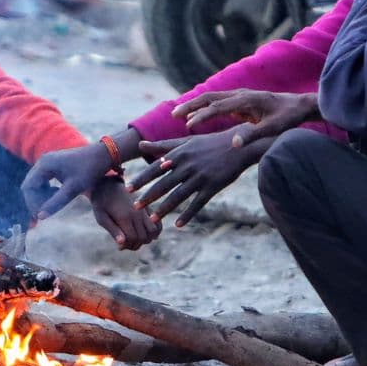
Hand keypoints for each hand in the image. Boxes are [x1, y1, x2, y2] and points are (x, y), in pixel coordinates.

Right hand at [21, 143, 113, 219]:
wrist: (103, 155)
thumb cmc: (90, 170)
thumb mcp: (73, 189)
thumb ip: (55, 203)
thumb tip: (39, 217)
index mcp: (45, 165)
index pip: (28, 187)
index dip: (32, 203)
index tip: (40, 216)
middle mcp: (43, 161)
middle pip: (30, 185)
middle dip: (35, 201)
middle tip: (44, 214)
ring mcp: (48, 162)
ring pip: (36, 183)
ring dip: (41, 196)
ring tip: (52, 205)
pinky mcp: (54, 164)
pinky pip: (43, 180)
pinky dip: (46, 190)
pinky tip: (57, 195)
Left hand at [90, 177, 160, 249]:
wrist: (108, 185)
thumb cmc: (101, 203)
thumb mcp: (101, 218)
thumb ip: (113, 231)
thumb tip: (121, 245)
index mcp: (125, 216)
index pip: (133, 238)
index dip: (127, 246)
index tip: (119, 246)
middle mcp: (137, 213)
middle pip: (144, 238)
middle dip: (135, 245)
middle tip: (125, 243)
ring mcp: (144, 210)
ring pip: (153, 232)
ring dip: (145, 239)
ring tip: (134, 238)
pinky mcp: (147, 208)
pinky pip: (157, 223)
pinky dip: (154, 231)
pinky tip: (144, 233)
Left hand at [126, 129, 268, 226]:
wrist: (238, 146)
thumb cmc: (209, 143)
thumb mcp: (186, 141)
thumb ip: (162, 145)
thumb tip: (140, 145)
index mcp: (180, 154)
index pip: (156, 168)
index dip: (142, 179)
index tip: (128, 188)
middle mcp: (188, 166)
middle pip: (164, 184)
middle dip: (148, 196)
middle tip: (135, 206)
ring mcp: (200, 177)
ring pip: (178, 196)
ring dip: (164, 208)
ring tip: (152, 219)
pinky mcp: (212, 187)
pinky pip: (197, 203)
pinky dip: (188, 214)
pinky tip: (178, 224)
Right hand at [172, 90, 318, 147]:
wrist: (299, 105)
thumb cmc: (287, 118)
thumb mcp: (272, 129)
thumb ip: (252, 135)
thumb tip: (234, 143)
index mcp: (247, 100)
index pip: (219, 106)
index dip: (203, 115)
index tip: (190, 125)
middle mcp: (240, 94)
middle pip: (210, 97)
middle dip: (191, 105)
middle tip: (174, 115)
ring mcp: (239, 95)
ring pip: (211, 98)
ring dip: (194, 105)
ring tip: (177, 115)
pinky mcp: (239, 100)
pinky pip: (217, 102)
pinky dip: (203, 108)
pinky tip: (193, 117)